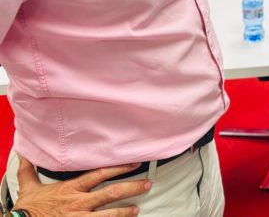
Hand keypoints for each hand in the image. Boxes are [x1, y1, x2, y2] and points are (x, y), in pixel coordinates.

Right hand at [14, 156, 151, 215]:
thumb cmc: (26, 210)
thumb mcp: (28, 187)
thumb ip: (29, 171)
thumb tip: (24, 154)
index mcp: (71, 189)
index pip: (100, 174)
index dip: (119, 167)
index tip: (135, 163)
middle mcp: (79, 202)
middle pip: (111, 193)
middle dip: (132, 188)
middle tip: (147, 184)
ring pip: (109, 214)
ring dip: (125, 211)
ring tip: (137, 209)